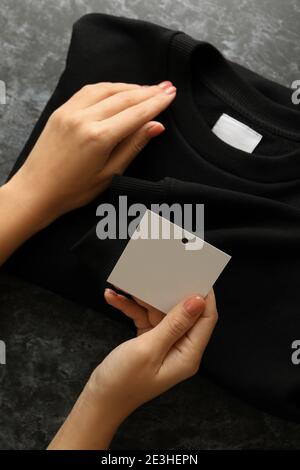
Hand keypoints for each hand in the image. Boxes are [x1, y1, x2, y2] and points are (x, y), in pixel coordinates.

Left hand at [5, 80, 175, 229]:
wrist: (37, 191)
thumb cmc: (73, 190)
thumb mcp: (110, 174)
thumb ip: (133, 146)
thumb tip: (155, 126)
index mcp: (98, 137)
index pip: (135, 113)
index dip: (156, 103)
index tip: (171, 94)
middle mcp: (83, 118)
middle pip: (123, 98)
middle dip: (147, 91)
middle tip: (166, 87)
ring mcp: (69, 111)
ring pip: (105, 89)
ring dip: (128, 87)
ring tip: (147, 89)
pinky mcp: (61, 111)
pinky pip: (88, 91)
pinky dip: (107, 87)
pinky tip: (118, 90)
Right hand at [48, 290, 217, 448]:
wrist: (99, 401)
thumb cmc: (123, 381)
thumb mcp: (149, 349)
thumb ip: (174, 323)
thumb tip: (198, 301)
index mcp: (188, 354)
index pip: (206, 319)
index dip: (204, 296)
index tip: (195, 273)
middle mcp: (180, 348)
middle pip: (183, 313)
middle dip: (169, 291)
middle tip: (160, 272)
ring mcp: (164, 345)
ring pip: (160, 312)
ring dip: (142, 299)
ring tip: (129, 283)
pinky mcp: (148, 342)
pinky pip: (144, 318)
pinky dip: (130, 308)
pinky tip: (113, 297)